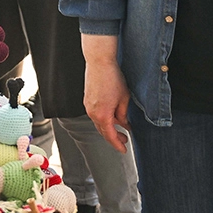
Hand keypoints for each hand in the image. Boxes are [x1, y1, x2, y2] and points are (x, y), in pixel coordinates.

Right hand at [81, 35, 129, 152]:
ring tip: (121, 125)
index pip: (110, 136)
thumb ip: (124, 114)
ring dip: (109, 126)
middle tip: (125, 139)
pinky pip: (95, 114)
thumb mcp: (124, 98)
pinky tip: (112, 115)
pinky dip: (104, 118)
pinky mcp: (87, 100)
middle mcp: (93, 113)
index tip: (124, 149)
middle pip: (103, 131)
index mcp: (103, 115)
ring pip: (99, 123)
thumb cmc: (113, 78)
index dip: (118, 144)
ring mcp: (88, 107)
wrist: (99, 63)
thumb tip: (125, 124)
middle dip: (114, 137)